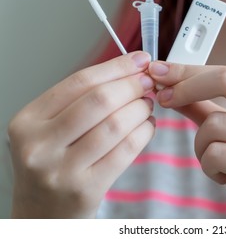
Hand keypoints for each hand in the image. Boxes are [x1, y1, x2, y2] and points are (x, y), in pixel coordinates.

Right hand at [8, 51, 155, 217]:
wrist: (43, 214)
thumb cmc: (52, 166)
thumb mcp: (50, 130)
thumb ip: (81, 101)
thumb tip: (127, 71)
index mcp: (28, 121)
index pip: (79, 82)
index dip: (116, 67)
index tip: (139, 60)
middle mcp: (39, 145)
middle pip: (99, 100)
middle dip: (132, 86)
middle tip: (148, 83)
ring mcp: (61, 170)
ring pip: (116, 124)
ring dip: (141, 109)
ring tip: (148, 105)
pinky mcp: (86, 189)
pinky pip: (126, 151)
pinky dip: (144, 132)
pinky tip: (148, 126)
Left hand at [149, 61, 225, 217]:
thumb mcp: (223, 132)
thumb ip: (201, 105)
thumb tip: (168, 81)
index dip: (190, 71)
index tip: (160, 72)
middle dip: (186, 87)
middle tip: (162, 98)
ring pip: (215, 124)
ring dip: (200, 146)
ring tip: (215, 162)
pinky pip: (217, 154)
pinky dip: (208, 166)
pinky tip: (222, 176)